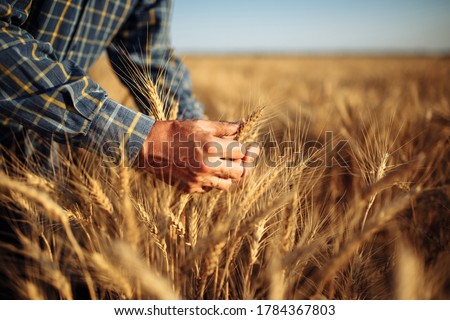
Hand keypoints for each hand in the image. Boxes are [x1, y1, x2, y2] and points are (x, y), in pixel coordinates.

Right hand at [138, 120, 257, 192]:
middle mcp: (207, 166)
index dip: (248, 149)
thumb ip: (224, 127)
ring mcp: (199, 180)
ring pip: (227, 184)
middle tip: (244, 159)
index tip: (251, 147)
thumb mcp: (201, 124)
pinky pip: (210, 188)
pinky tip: (209, 170)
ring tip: (226, 165)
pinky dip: (214, 180)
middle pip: (239, 172)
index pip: (241, 152)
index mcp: (211, 147)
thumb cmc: (176, 132)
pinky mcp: (191, 189)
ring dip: (230, 175)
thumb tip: (243, 125)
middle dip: (244, 165)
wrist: (149, 147)